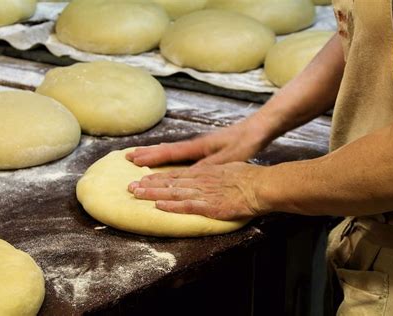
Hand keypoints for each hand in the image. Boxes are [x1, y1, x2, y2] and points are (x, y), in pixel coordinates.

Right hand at [125, 114, 270, 166]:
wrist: (259, 128)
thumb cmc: (245, 142)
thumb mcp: (228, 158)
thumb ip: (208, 166)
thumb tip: (187, 176)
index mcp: (198, 147)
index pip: (169, 153)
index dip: (151, 158)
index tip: (133, 160)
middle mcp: (195, 144)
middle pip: (165, 149)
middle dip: (147, 154)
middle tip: (128, 156)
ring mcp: (200, 145)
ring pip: (172, 150)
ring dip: (155, 154)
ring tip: (141, 155)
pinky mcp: (206, 147)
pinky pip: (180, 152)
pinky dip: (168, 155)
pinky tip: (168, 158)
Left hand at [128, 162, 268, 220]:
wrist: (262, 185)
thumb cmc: (250, 177)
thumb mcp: (229, 168)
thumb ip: (215, 173)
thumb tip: (207, 175)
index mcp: (205, 172)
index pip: (176, 174)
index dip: (158, 177)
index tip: (143, 178)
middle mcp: (201, 180)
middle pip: (170, 182)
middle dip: (149, 184)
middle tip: (130, 186)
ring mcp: (204, 193)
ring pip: (174, 192)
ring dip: (154, 194)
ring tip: (137, 194)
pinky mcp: (210, 205)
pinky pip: (187, 206)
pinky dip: (172, 206)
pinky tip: (159, 206)